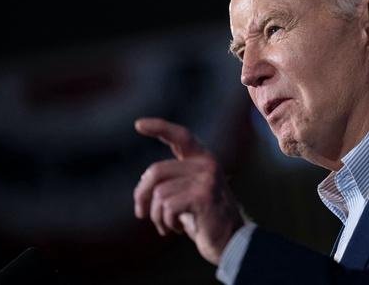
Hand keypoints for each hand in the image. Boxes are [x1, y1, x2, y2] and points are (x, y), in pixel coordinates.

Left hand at [133, 117, 243, 264]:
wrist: (230, 242)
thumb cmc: (204, 220)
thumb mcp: (187, 194)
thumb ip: (171, 182)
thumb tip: (143, 185)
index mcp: (203, 160)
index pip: (180, 136)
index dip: (159, 128)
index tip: (138, 125)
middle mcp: (207, 163)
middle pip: (156, 171)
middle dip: (142, 195)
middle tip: (140, 213)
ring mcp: (207, 178)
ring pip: (160, 193)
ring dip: (157, 216)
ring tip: (167, 225)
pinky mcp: (203, 195)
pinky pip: (168, 207)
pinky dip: (167, 223)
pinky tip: (179, 229)